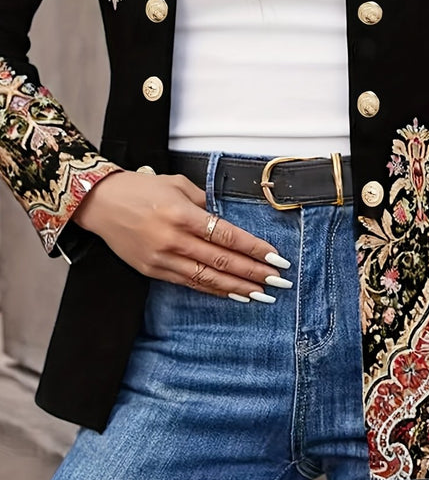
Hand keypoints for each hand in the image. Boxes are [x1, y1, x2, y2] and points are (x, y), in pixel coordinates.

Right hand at [71, 171, 291, 301]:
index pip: (227, 235)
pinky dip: (213, 290)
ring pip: (208, 278)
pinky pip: (189, 282)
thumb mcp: (177, 185)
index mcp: (182, 215)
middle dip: (253, 272)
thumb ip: (204, 202)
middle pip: (222, 261)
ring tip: (261, 293)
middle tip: (278, 280)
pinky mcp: (153, 270)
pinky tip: (231, 294)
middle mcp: (174, 240)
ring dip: (238, 287)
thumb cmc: (140, 188)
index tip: (275, 257)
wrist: (99, 203)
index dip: (254, 249)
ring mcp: (162, 258)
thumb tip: (224, 220)